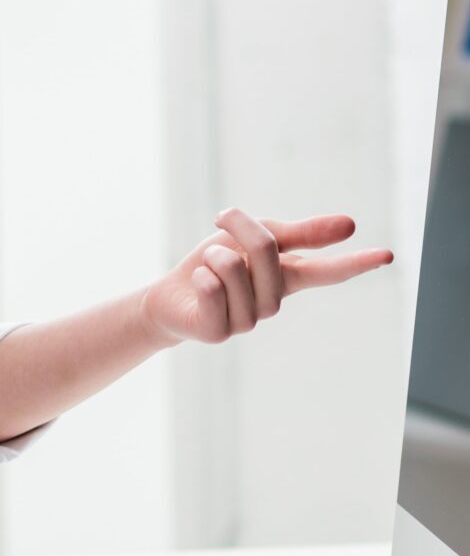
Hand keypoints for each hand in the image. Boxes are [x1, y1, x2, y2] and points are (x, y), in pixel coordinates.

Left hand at [139, 209, 392, 346]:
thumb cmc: (214, 263)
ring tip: (206, 264)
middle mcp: (273, 303)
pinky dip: (200, 277)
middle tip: (223, 222)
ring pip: (236, 270)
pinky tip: (196, 283)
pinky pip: (214, 292)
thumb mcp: (252, 237)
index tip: (386, 255)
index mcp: (286, 278)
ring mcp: (248, 322)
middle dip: (241, 230)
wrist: (168, 295)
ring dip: (214, 255)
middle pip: (268, 253)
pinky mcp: (219, 332)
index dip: (354, 263)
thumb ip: (297, 233)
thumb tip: (351, 225)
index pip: (327, 271)